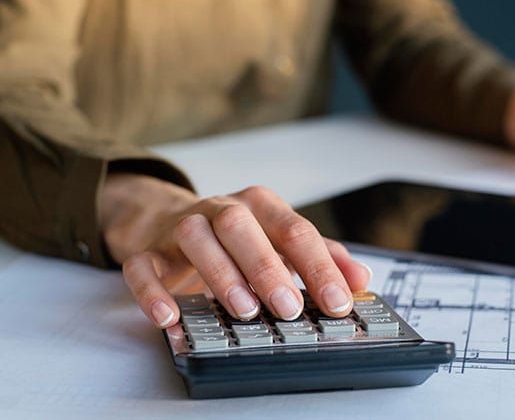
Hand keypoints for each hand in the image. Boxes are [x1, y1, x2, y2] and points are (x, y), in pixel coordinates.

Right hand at [101, 174, 370, 328]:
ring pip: (196, 237)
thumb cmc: (239, 237)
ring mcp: (183, 227)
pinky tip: (169, 317)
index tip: (338, 301)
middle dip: (267, 265)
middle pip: (242, 226)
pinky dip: (152, 290)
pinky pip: (143, 265)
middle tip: (288, 306)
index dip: (318, 265)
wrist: (170, 219)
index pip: (294, 229)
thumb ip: (321, 257)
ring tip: (243, 310)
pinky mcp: (149, 250)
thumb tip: (361, 279)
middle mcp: (223, 209)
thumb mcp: (282, 240)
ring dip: (220, 273)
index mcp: (261, 206)